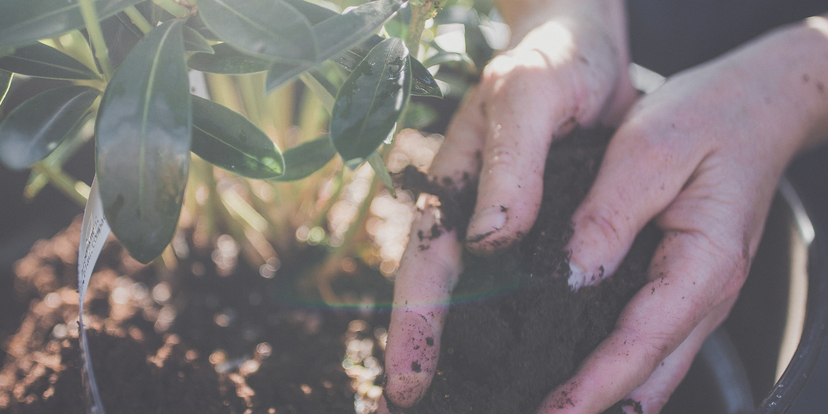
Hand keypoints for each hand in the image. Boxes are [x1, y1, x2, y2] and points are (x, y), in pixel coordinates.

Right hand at [381, 0, 635, 408]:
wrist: (587, 39)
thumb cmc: (553, 57)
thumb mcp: (529, 98)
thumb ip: (511, 165)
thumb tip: (491, 239)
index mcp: (456, 184)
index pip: (426, 265)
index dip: (415, 324)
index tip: (408, 381)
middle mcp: (476, 210)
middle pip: (443, 294)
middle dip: (427, 352)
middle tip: (420, 408)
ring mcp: (509, 220)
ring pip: (482, 296)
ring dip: (471, 349)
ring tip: (474, 399)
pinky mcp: (544, 223)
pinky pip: (526, 281)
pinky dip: (520, 322)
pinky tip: (532, 355)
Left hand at [540, 17, 827, 412]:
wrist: (758, 102)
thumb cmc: (708, 117)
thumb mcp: (649, 152)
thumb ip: (607, 218)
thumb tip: (571, 278)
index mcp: (702, 265)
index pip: (640, 346)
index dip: (591, 388)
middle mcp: (706, 294)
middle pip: (651, 378)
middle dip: (596, 409)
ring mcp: (699, 295)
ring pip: (655, 370)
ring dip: (607, 397)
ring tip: (552, 410)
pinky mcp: (684, 285)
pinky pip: (653, 344)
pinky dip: (619, 368)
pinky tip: (580, 370)